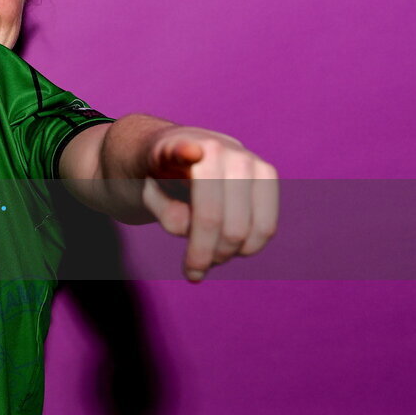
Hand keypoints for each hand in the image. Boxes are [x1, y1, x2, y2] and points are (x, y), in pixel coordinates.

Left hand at [141, 127, 277, 281]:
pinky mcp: (267, 175)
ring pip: (246, 228)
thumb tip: (187, 224)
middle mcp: (219, 148)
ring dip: (226, 254)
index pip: (182, 150)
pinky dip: (249, 247)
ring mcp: (247, 159)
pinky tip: (230, 250)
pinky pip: (266, 225)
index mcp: (179, 145)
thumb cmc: (162, 177)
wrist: (186, 152)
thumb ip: (162, 208)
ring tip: (210, 259)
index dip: (186, 151)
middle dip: (202, 253)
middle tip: (191, 269)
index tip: (190, 154)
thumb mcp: (147, 191)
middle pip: (213, 217)